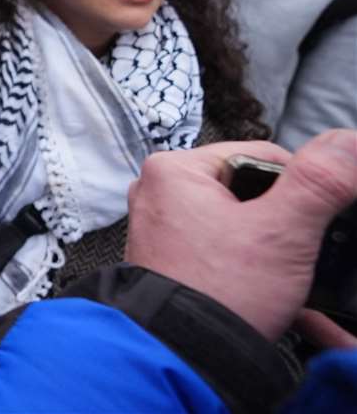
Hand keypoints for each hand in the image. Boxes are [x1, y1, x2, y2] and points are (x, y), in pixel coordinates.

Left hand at [125, 129, 356, 342]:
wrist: (183, 361)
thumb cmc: (219, 293)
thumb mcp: (283, 231)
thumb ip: (319, 182)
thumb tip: (348, 141)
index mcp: (176, 171)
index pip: (261, 156)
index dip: (305, 186)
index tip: (325, 216)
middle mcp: (164, 198)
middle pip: (256, 198)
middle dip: (298, 232)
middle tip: (315, 257)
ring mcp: (170, 237)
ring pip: (251, 238)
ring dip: (294, 266)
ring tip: (317, 286)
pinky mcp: (182, 272)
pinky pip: (237, 268)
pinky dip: (273, 288)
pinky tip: (317, 319)